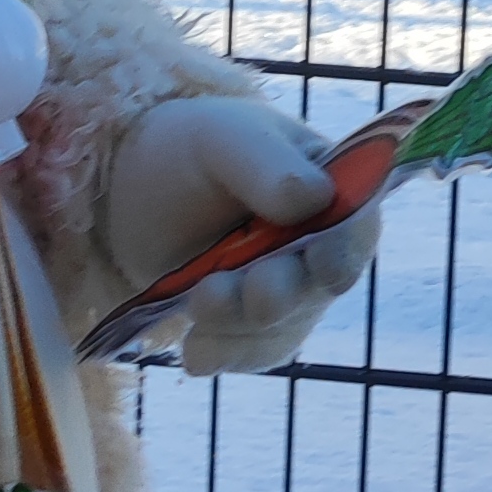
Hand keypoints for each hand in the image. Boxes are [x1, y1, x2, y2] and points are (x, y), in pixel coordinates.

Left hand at [105, 96, 380, 378]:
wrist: (133, 187)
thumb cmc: (193, 149)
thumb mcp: (223, 139)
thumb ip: (267, 164)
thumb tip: (316, 198)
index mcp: (332, 190)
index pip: (357, 226)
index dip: (346, 251)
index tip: (323, 267)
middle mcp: (319, 247)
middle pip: (316, 289)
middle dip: (278, 294)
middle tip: (243, 290)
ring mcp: (285, 290)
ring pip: (280, 329)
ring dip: (239, 326)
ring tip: (198, 303)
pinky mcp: (247, 323)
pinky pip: (247, 351)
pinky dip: (221, 352)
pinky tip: (193, 350)